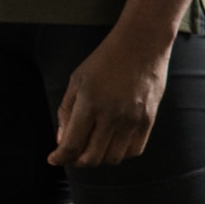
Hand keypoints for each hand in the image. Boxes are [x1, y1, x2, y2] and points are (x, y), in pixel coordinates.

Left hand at [48, 30, 169, 167]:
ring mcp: (132, 119)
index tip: (55, 158)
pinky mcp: (149, 119)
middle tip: (74, 153)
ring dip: (99, 158)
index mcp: (89, 105)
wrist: (143, 42)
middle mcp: (111, 116)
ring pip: (112, 158)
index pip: (71, 146)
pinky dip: (121, 153)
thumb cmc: (106, 58)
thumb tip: (62, 140)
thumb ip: (66, 111)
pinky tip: (114, 143)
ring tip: (95, 147)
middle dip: (77, 161)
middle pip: (91, 158)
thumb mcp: (77, 80)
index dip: (59, 158)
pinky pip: (134, 150)